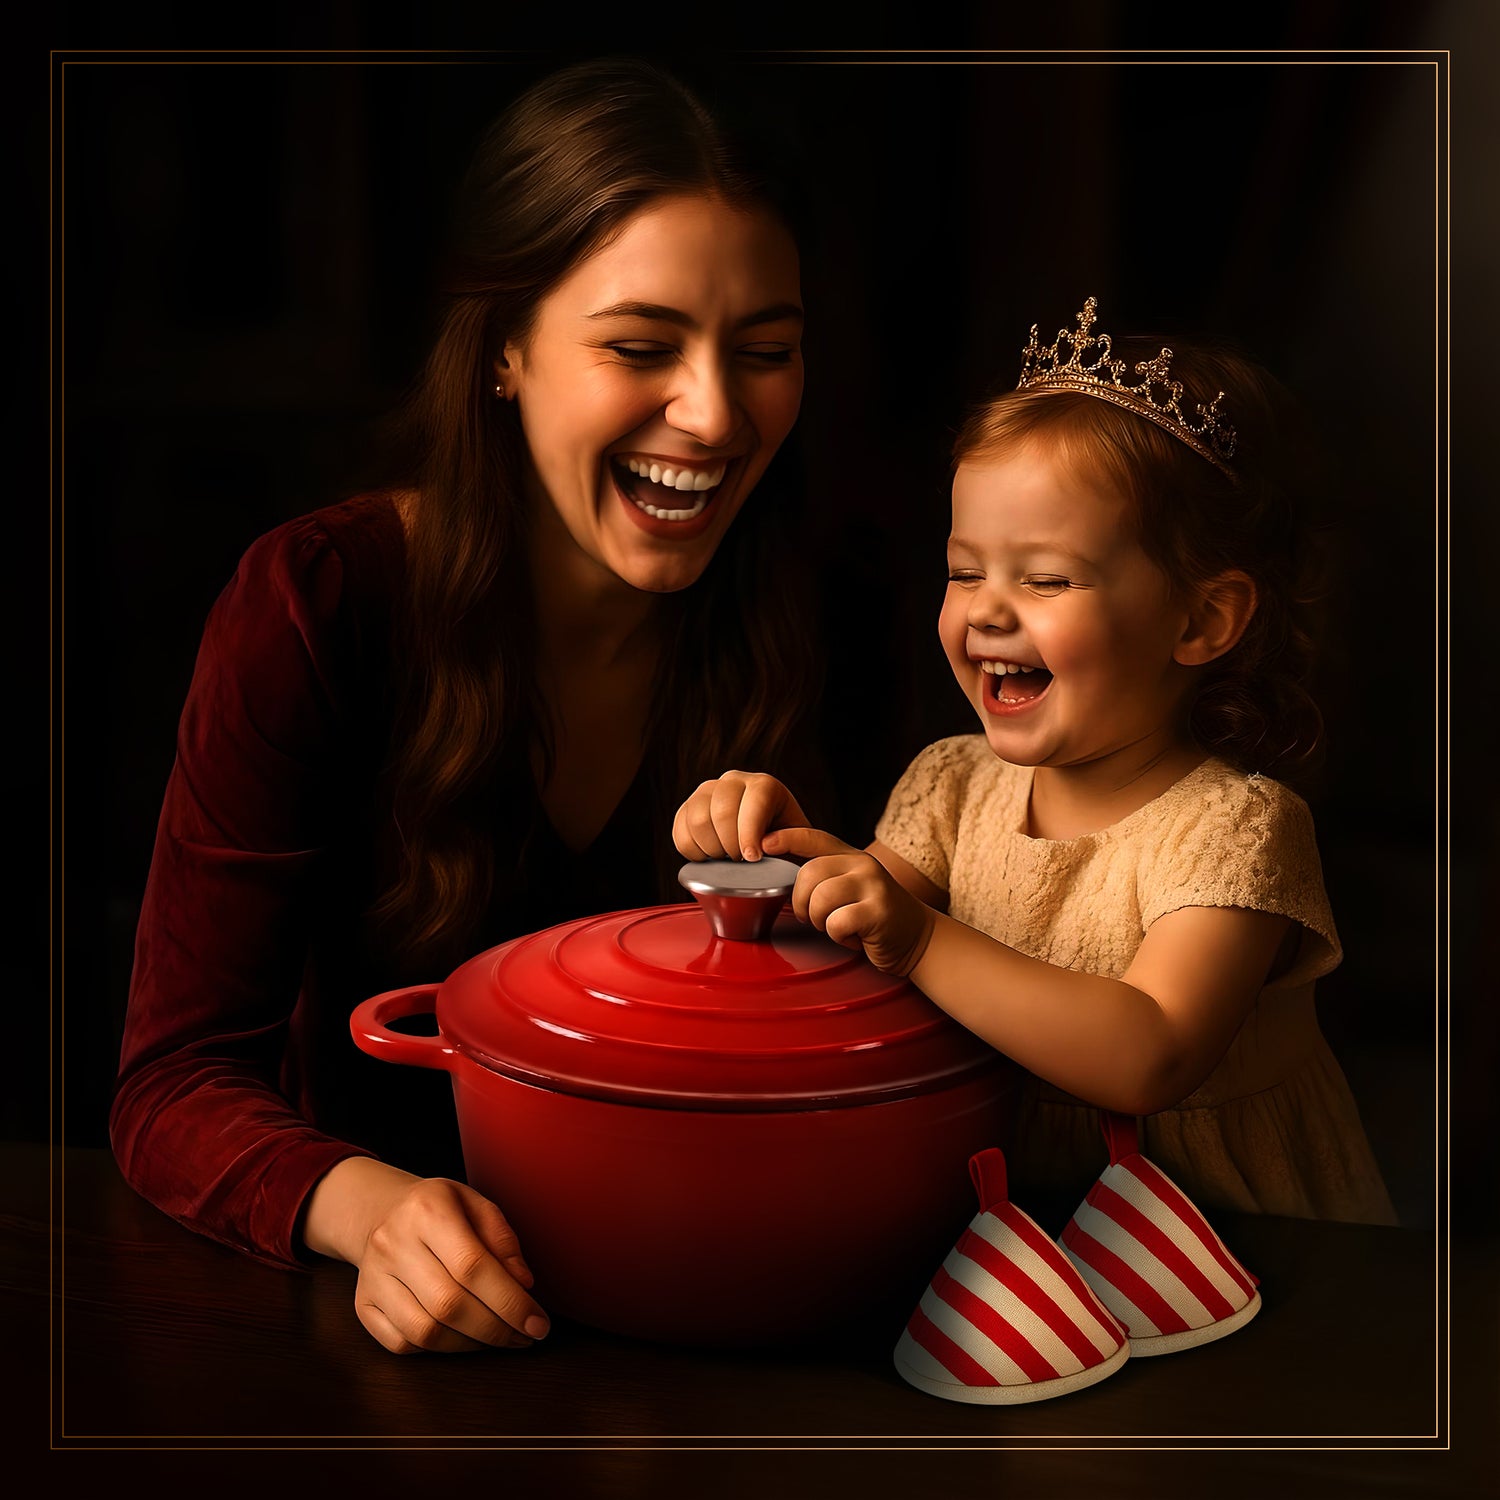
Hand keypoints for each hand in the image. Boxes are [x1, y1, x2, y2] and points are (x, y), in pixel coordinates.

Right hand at [302, 1157, 548, 1354]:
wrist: (382, 1210)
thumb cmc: (439, 1209)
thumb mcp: (476, 1204)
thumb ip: (502, 1239)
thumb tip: (523, 1284)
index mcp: (427, 1209)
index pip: (473, 1265)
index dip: (510, 1301)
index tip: (538, 1323)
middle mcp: (393, 1242)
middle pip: (449, 1303)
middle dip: (495, 1329)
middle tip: (523, 1336)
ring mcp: (373, 1276)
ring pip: (424, 1330)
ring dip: (470, 1344)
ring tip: (498, 1338)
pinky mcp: (363, 1305)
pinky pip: (401, 1343)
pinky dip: (438, 1349)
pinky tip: (462, 1338)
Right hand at [672, 770, 808, 861]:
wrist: (767, 844)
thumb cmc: (787, 844)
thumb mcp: (803, 842)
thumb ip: (796, 842)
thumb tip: (765, 845)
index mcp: (764, 785)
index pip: (752, 804)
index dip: (749, 835)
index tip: (752, 858)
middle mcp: (733, 780)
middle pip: (721, 813)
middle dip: (731, 846)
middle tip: (742, 862)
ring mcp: (707, 792)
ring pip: (697, 820)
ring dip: (712, 849)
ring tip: (728, 858)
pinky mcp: (687, 808)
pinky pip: (680, 832)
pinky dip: (693, 852)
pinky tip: (711, 857)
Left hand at [765, 827, 936, 975]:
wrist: (919, 939)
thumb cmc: (874, 916)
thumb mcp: (853, 887)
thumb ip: (826, 876)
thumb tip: (781, 875)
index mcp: (852, 856)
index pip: (815, 838)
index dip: (787, 838)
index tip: (764, 844)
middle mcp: (863, 865)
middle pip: (809, 874)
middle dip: (802, 903)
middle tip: (817, 919)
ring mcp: (873, 886)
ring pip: (820, 899)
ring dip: (821, 921)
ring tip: (838, 926)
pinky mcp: (878, 911)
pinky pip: (836, 923)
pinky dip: (839, 937)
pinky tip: (855, 937)